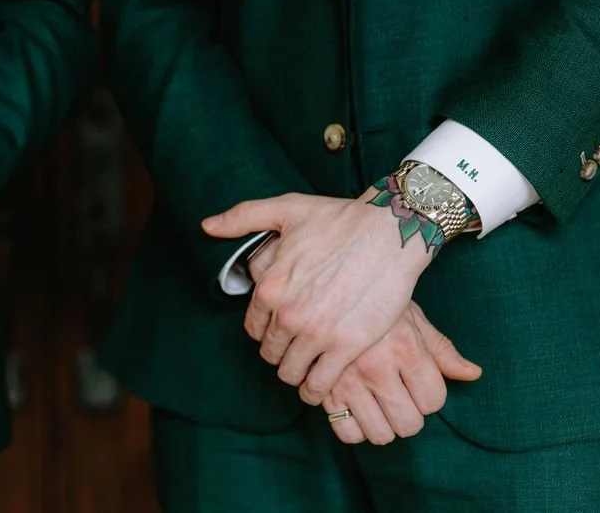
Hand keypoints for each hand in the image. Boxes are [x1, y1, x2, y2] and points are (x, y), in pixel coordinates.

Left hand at [203, 188, 435, 404]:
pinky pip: (320, 384)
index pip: (253, 328)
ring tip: (308, 368)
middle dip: (281, 353)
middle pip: (271, 354)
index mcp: (269, 286)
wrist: (391, 232)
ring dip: (297, 374)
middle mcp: (288, 314)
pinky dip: (317, 390)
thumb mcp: (284, 210)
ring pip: (292, 373)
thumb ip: (242, 218)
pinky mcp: (347, 346)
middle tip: (296, 349)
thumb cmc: (340, 218)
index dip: (265, 331)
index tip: (279, 330)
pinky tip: (321, 384)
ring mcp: (317, 333)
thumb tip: (208, 226)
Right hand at [321, 302, 480, 444]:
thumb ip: (442, 351)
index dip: (429, 395)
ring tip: (377, 403)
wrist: (329, 290)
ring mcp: (348, 382)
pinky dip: (354, 428)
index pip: (433, 401)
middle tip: (399, 396)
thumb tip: (474, 374)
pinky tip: (355, 408)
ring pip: (380, 434)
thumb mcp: (413, 319)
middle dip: (408, 415)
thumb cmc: (376, 304)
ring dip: (383, 424)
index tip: (417, 382)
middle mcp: (377, 369)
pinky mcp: (325, 391)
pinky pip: (347, 433)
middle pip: (409, 424)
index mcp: (405, 350)